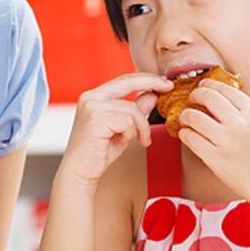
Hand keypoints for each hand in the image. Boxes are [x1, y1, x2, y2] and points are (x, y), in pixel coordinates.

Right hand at [58, 73, 171, 187]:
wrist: (80, 171)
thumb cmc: (99, 152)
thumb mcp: (123, 127)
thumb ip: (135, 109)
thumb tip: (152, 94)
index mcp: (93, 96)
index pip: (123, 80)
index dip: (146, 79)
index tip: (164, 83)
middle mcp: (90, 97)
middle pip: (128, 82)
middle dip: (152, 83)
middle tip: (169, 87)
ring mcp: (91, 106)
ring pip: (132, 108)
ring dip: (142, 127)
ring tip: (140, 140)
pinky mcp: (96, 119)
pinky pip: (128, 121)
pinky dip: (132, 134)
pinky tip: (124, 142)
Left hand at [178, 80, 249, 205]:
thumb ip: (240, 110)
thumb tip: (212, 94)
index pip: (224, 88)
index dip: (208, 85)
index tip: (201, 86)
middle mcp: (239, 123)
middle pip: (206, 96)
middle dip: (194, 95)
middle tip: (190, 100)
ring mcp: (226, 140)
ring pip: (192, 116)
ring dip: (185, 116)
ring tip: (186, 119)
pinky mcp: (215, 157)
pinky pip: (189, 137)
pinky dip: (184, 133)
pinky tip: (187, 135)